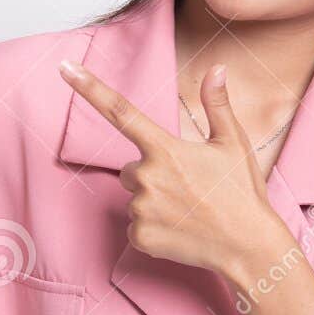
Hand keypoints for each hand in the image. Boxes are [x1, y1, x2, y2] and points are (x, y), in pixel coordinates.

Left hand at [58, 58, 288, 280]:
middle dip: (152, 175)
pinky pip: (135, 226)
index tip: (64, 68)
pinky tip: (180, 230)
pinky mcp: (139, 237)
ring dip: (153, 202)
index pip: (120, 111)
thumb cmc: (242, 194)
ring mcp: (140, 209)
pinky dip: (153, 228)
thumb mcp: (233, 143)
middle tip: (187, 188)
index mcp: (165, 149)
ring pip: (135, 198)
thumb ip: (217, 104)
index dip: (88, 87)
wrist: (249, 246)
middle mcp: (147, 177)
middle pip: (132, 169)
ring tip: (188, 210)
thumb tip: (216, 69)